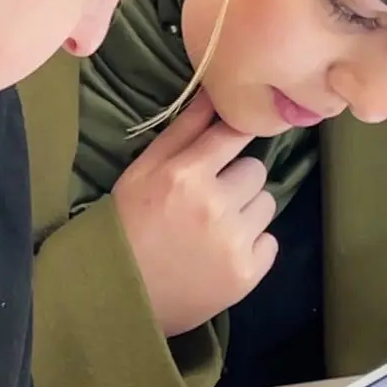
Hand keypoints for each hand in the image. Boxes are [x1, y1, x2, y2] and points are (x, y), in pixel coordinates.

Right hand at [111, 93, 276, 336]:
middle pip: (256, 170)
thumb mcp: (142, 170)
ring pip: (267, 204)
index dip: (234, 140)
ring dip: (247, 212)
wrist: (116, 293)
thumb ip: (182, 131)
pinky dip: (251, 247)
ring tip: (215, 228)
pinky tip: (221, 254)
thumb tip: (215, 93)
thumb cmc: (126, 223)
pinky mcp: (247, 274)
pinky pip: (270, 243)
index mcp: (186, 174)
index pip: (236, 134)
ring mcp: (234, 242)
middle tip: (208, 200)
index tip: (227, 151)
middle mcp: (215, 205)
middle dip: (236, 181)